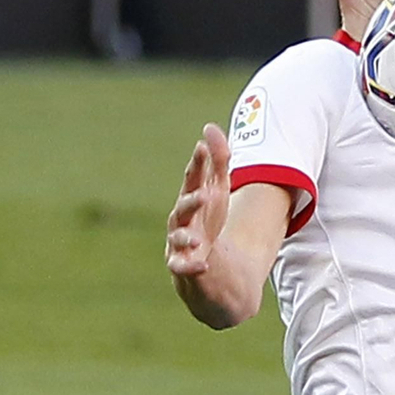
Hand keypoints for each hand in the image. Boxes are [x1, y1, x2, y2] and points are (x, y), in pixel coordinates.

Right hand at [166, 123, 231, 277]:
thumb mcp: (218, 190)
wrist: (204, 261)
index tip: (202, 148)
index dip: (197, 164)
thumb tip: (210, 127)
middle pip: (183, 208)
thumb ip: (218, 160)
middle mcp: (181, 219)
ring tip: (196, 239)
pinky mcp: (181, 265)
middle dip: (192, 202)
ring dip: (185, 237)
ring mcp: (178, 242)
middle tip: (204, 196)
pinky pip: (181, 267)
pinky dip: (190, 267)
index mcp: (191, 198)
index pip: (192, 179)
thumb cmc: (207, 219)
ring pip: (177, 238)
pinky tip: (203, 266)